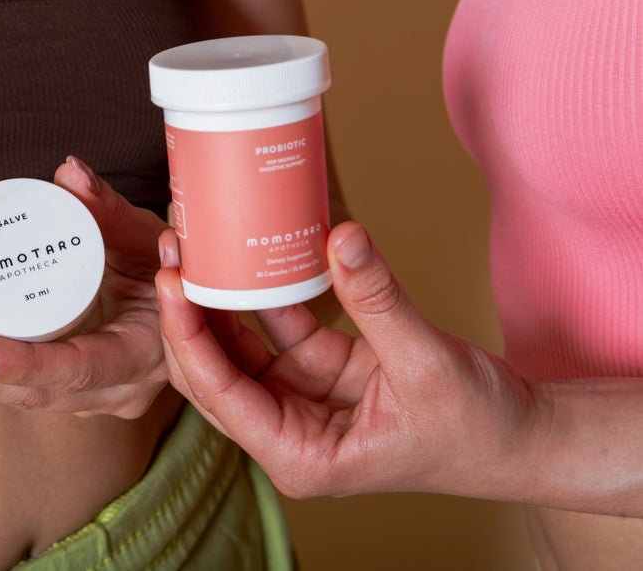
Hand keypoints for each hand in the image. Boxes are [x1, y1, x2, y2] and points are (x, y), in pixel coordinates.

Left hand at [0, 157, 172, 418]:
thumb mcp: (149, 237)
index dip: (22, 364)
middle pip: (18, 391)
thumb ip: (110, 208)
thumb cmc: (172, 274)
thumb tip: (69, 174)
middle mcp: (105, 391)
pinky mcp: (52, 388)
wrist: (188, 310)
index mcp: (138, 357)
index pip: (76, 370)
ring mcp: (77, 397)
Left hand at [156, 221, 541, 498]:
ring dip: (217, 299)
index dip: (188, 337)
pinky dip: (264, 290)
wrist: (520, 437)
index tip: (172, 283)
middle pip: (212, 372)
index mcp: (299, 456)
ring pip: (238, 347)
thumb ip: (377, 299)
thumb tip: (340, 236)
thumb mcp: (426, 363)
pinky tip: (247, 250)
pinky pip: (278, 325)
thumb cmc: (478, 430)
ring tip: (196, 243)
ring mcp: (299, 399)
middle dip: (187, 314)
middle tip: (175, 251)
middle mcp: (288, 432)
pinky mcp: (318, 369)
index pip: (220, 395)